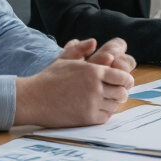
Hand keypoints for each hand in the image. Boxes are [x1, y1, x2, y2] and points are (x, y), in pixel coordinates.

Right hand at [14, 42, 135, 127]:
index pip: (123, 77)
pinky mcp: (87, 118)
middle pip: (122, 92)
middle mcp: (96, 87)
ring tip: (105, 101)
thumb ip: (80, 49)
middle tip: (117, 93)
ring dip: (112, 104)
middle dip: (121, 93)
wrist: (33, 99)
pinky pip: (106, 117)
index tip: (126, 83)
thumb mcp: (64, 59)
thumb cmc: (48, 78)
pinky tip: (97, 110)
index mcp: (94, 71)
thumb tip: (94, 42)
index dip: (127, 81)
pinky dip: (104, 114)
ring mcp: (92, 103)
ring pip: (115, 105)